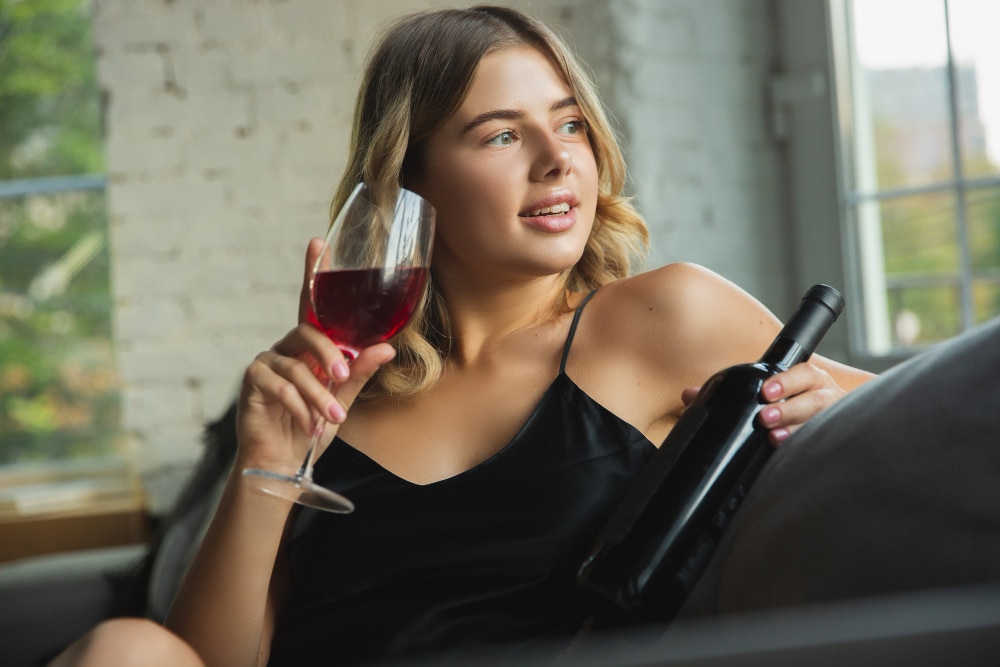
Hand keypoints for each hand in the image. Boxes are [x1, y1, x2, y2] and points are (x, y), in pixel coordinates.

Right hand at [235, 239, 395, 471]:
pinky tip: (308, 425)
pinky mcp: (252, 382)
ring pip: (295, 366)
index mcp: (310, 346)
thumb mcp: (343, 400)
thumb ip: (360, 373)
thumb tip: (387, 347)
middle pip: (307, 333)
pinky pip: (277, 385)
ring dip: (318, 395)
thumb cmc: (312, 426)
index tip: (317, 241)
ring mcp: (266, 362)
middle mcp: (287, 347)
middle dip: (329, 355)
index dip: (312, 272)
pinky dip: (298, 406)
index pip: (312, 304)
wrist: (284, 462)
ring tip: (333, 419)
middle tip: (343, 379)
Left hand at [680, 361, 845, 446]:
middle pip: (813, 400)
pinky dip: (810, 450)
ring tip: (774, 439)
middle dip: (789, 409)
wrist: (832, 426)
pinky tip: (794, 458)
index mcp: (808, 379)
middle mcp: (825, 396)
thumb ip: (731, 394)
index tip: (765, 392)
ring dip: (796, 430)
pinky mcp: (836, 440)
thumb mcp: (767, 394)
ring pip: (821, 422)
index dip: (786, 381)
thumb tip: (690, 396)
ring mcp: (834, 420)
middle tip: (764, 419)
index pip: (802, 374)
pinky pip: (826, 445)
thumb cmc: (792, 404)